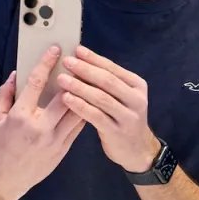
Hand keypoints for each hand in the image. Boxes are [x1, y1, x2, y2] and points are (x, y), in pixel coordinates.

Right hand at [0, 46, 85, 199]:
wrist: (5, 180)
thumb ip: (3, 95)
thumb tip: (14, 75)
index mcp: (20, 116)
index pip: (36, 83)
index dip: (46, 63)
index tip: (55, 50)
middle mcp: (40, 127)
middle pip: (64, 95)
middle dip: (73, 76)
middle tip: (79, 62)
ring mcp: (54, 140)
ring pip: (77, 111)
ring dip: (83, 93)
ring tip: (87, 79)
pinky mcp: (63, 149)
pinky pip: (78, 126)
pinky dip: (83, 111)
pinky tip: (86, 101)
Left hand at [57, 45, 156, 173]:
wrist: (137, 150)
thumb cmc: (122, 118)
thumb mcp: (122, 97)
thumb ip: (106, 83)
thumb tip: (80, 61)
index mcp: (137, 85)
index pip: (113, 68)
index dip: (94, 58)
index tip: (76, 50)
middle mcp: (136, 99)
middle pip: (107, 81)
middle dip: (85, 69)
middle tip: (66, 61)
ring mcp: (128, 117)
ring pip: (101, 98)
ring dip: (79, 87)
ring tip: (62, 79)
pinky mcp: (117, 132)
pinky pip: (96, 116)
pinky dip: (80, 106)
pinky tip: (66, 99)